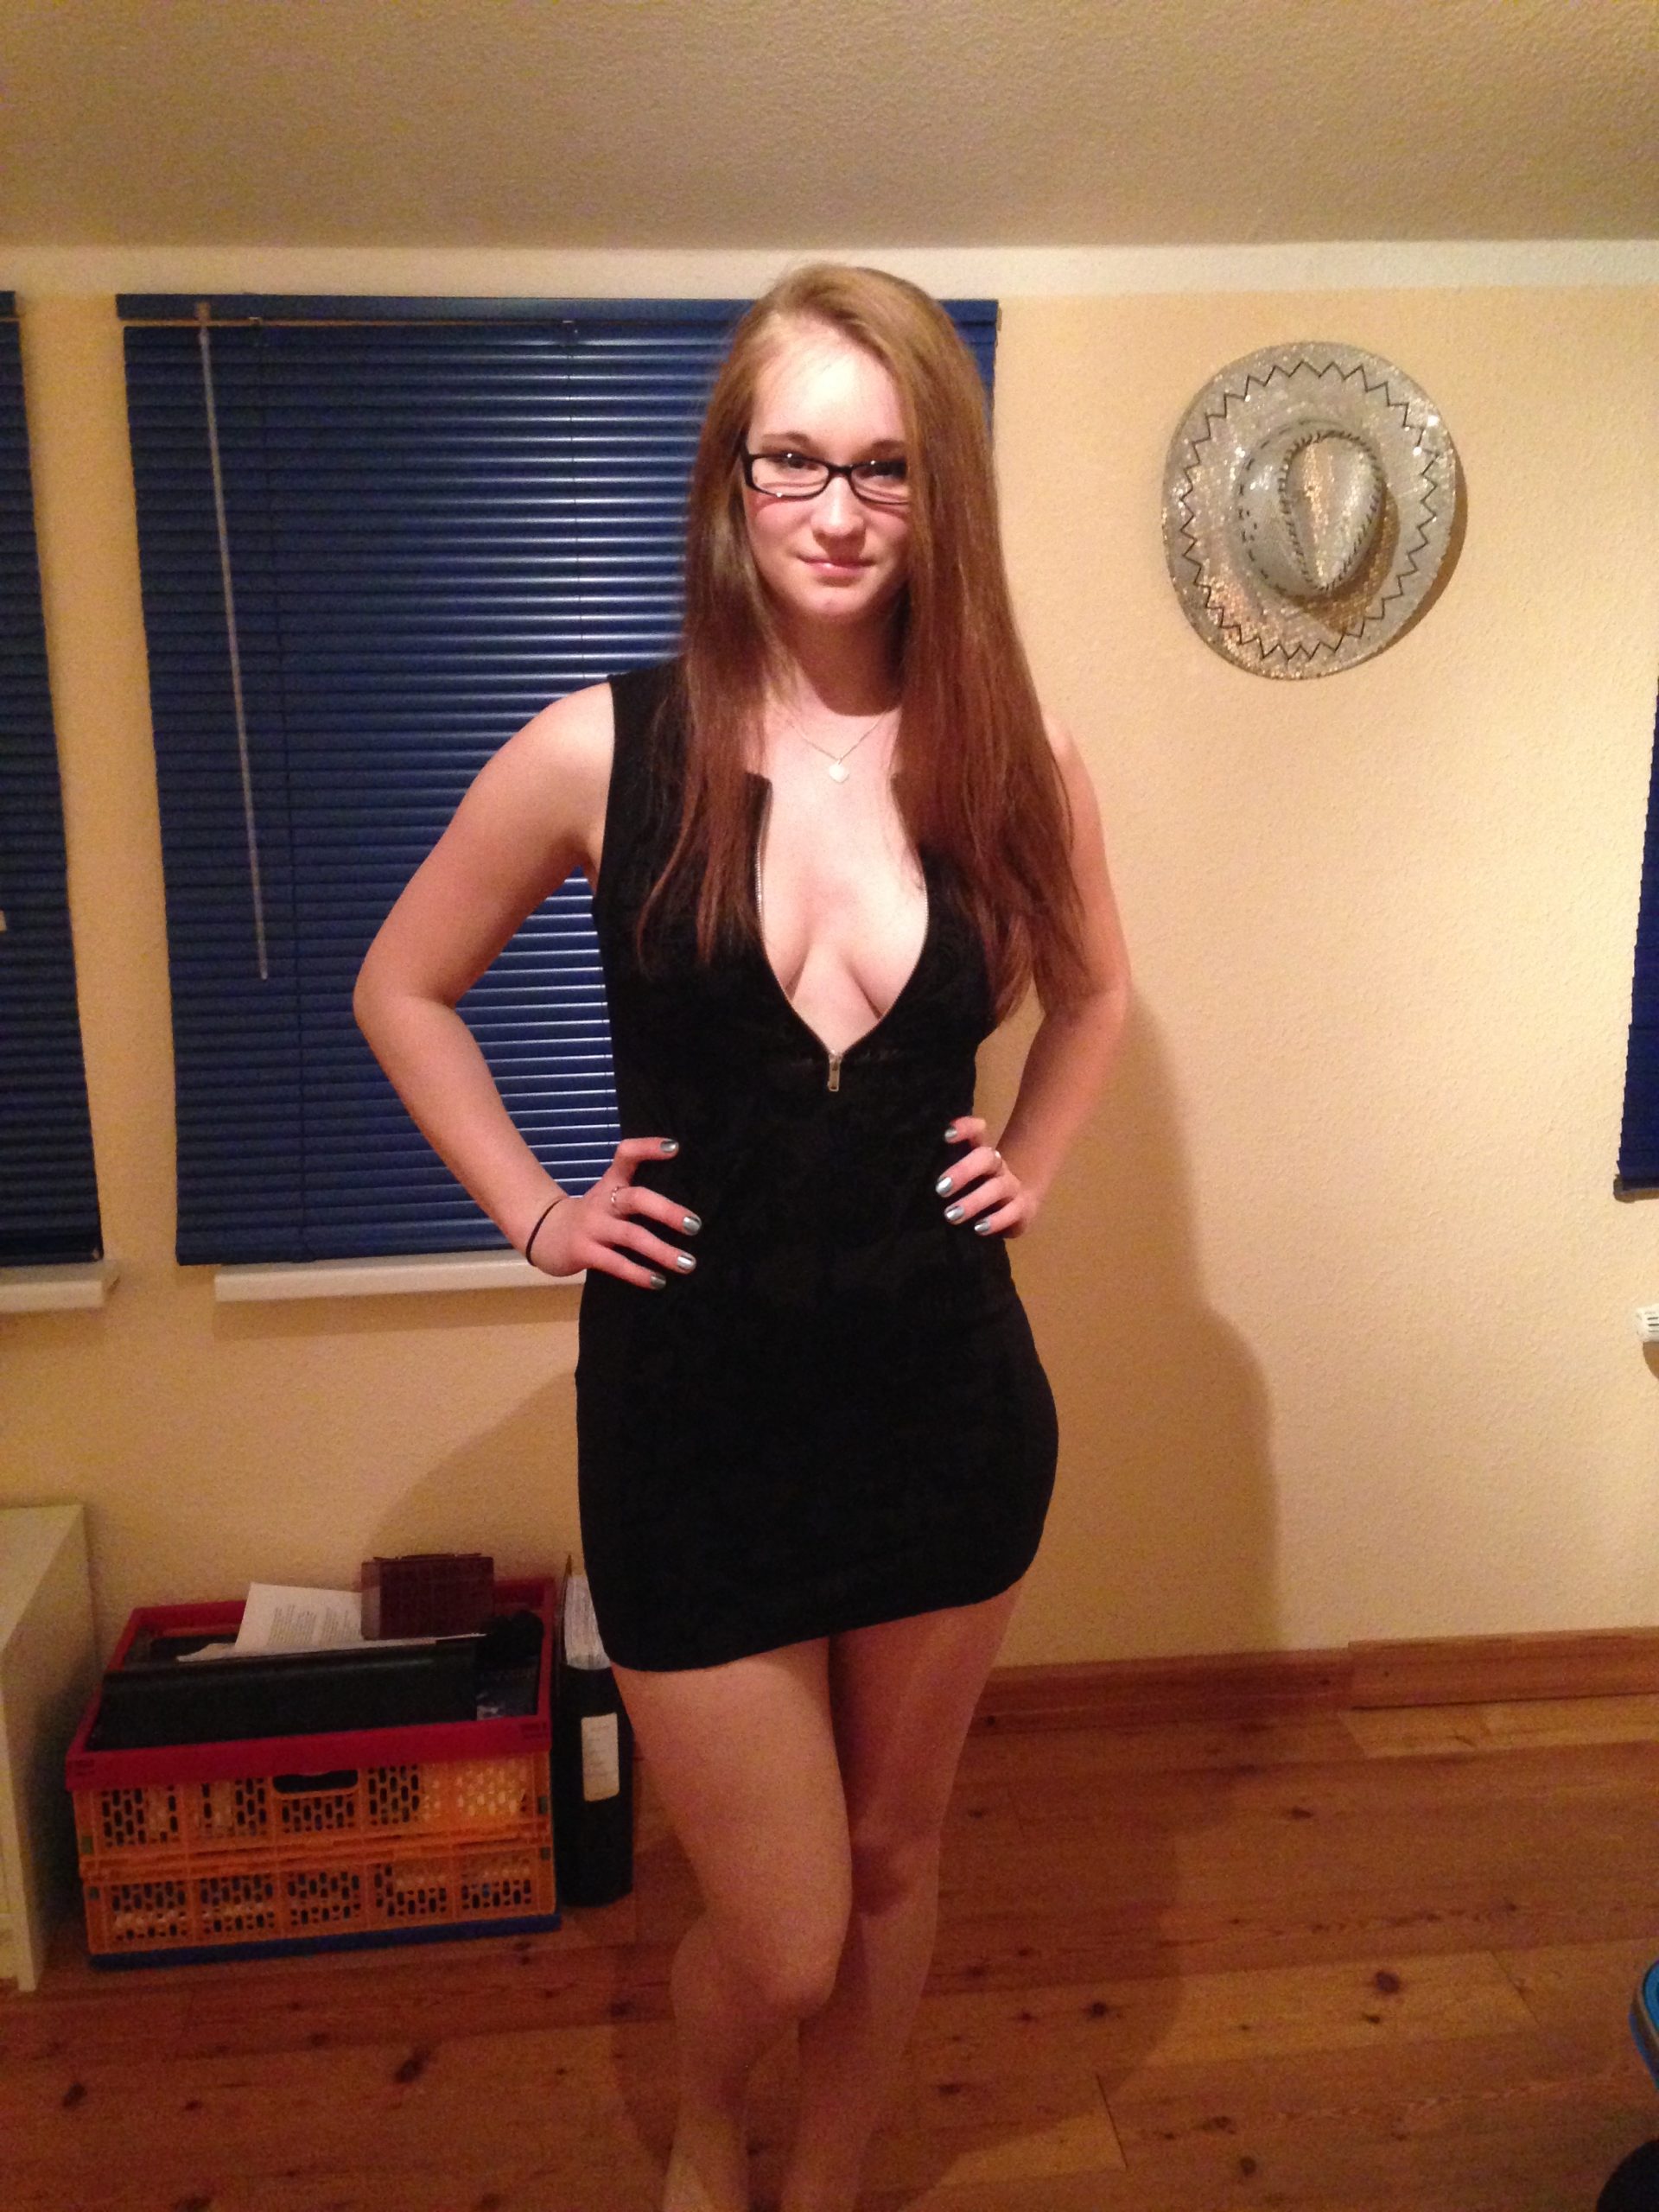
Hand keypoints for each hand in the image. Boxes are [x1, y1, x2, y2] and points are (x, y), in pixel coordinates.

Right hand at [525, 1137, 700, 1288]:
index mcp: (611, 1182)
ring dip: (662, 1251)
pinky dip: (639, 1273)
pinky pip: (615, 1263)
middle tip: (695, 1225)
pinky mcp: (583, 1252)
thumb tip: (685, 1209)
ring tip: (687, 1263)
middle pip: (636, 1198)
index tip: (675, 1148)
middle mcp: (603, 1201)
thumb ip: (638, 1194)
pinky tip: (659, 1281)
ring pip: (631, 1236)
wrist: (544, 1233)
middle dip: (667, 1211)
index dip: (647, 1148)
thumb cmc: (592, 1216)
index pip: (626, 1155)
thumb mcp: (610, 1196)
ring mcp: (592, 1227)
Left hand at [934, 1117, 1036, 1239]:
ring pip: (997, 1187)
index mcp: (980, 1153)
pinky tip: (979, 1228)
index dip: (965, 1129)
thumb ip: (944, 1172)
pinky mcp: (1023, 1208)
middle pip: (986, 1158)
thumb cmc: (978, 1191)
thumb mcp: (962, 1180)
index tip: (947, 1135)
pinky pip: (1013, 1212)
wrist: (1019, 1206)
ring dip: (974, 1201)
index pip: (976, 1132)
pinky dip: (996, 1220)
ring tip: (951, 1216)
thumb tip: (912, 1178)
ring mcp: (1012, 1186)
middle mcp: (998, 1166)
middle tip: (940, 1188)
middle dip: (964, 1171)